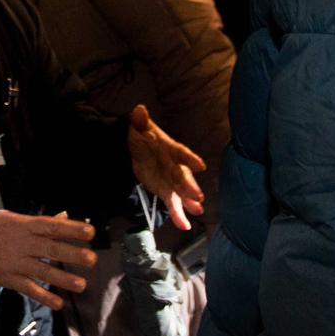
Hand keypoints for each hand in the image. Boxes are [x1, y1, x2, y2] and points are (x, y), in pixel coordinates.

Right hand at [0, 210, 96, 309]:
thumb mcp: (12, 218)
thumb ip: (39, 222)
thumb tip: (64, 217)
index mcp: (24, 225)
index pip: (52, 226)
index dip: (72, 228)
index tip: (91, 232)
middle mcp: (21, 243)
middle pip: (51, 249)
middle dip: (72, 254)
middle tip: (92, 260)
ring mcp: (14, 262)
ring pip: (42, 271)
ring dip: (63, 279)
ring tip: (82, 285)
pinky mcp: (7, 278)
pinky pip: (28, 289)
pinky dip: (43, 297)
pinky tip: (58, 304)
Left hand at [126, 105, 205, 230]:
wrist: (133, 148)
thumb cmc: (140, 134)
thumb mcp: (137, 126)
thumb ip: (139, 120)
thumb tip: (139, 110)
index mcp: (170, 148)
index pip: (181, 153)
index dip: (190, 159)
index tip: (200, 166)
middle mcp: (174, 165)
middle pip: (182, 176)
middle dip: (189, 186)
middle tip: (198, 196)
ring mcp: (171, 179)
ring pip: (180, 192)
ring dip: (188, 202)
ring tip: (196, 211)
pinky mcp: (165, 190)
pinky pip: (172, 203)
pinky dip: (177, 214)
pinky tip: (183, 225)